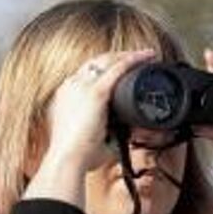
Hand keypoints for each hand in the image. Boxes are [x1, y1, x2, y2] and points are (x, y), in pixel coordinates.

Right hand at [36, 49, 155, 179]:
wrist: (67, 160)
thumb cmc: (77, 156)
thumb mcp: (91, 139)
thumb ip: (110, 133)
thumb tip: (129, 134)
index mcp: (65, 96)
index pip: (85, 74)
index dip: (104, 69)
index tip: (118, 70)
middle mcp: (71, 86)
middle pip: (96, 62)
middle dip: (116, 58)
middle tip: (135, 57)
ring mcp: (81, 86)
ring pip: (107, 60)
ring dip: (127, 55)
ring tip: (145, 54)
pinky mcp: (95, 92)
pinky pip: (118, 68)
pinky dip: (133, 60)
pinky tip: (147, 56)